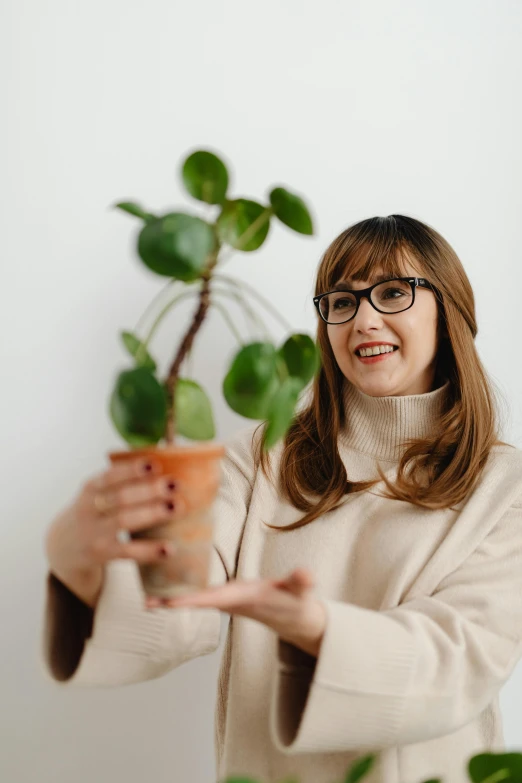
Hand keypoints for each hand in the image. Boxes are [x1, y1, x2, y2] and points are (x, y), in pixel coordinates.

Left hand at [145, 567, 326, 656]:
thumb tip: (306, 575)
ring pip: (195, 599)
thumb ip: (301, 582)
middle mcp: (231, 602)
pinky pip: (201, 593)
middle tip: (145, 602)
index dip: (190, 601)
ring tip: (146, 595)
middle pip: (196, 602)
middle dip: (172, 603)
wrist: (299, 620)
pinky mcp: (228, 598)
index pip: (213, 600)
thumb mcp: (302, 592)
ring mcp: (228, 601)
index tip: (167, 603)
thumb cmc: (298, 603)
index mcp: (244, 599)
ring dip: (173, 598)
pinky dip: (185, 590)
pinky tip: (169, 583)